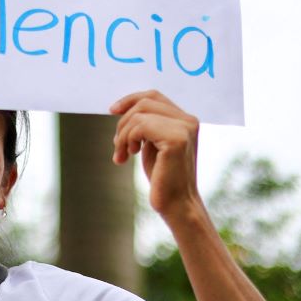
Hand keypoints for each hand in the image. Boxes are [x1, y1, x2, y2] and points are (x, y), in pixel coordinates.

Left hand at [110, 90, 200, 220]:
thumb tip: (121, 108)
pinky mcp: (176, 139)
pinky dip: (127, 139)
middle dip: (123, 122)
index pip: (154, 96)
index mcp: (185, 120)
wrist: (177, 205)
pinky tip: (130, 156)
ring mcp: (184, 128)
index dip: (130, 99)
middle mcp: (188, 120)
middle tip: (117, 146)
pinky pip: (141, 126)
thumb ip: (146, 125)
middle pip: (144, 102)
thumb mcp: (152, 145)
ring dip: (123, 135)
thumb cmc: (163, 178)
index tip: (112, 111)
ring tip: (122, 154)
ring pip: (139, 114)